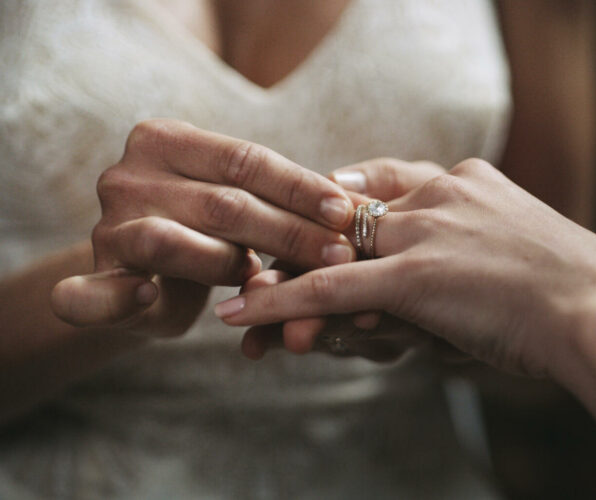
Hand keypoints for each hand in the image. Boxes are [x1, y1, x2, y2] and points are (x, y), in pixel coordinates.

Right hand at [51, 119, 354, 336]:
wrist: (144, 278)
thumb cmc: (210, 235)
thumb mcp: (243, 206)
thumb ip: (281, 202)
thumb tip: (362, 208)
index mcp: (168, 140)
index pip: (246, 160)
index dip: (301, 187)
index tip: (349, 212)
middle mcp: (129, 173)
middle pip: (222, 202)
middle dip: (290, 232)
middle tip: (343, 256)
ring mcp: (105, 224)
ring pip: (174, 243)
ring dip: (235, 269)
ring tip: (287, 288)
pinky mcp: (91, 277)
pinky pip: (90, 294)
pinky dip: (117, 299)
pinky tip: (147, 298)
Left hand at [215, 158, 595, 377]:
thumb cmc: (578, 291)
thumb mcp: (529, 248)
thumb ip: (485, 243)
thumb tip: (463, 267)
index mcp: (469, 178)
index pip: (385, 179)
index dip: (343, 198)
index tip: (316, 211)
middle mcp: (440, 193)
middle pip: (348, 213)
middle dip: (303, 243)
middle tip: (261, 262)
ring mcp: (425, 232)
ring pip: (334, 251)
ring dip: (286, 278)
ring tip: (242, 299)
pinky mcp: (414, 277)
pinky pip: (332, 288)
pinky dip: (284, 302)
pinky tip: (242, 314)